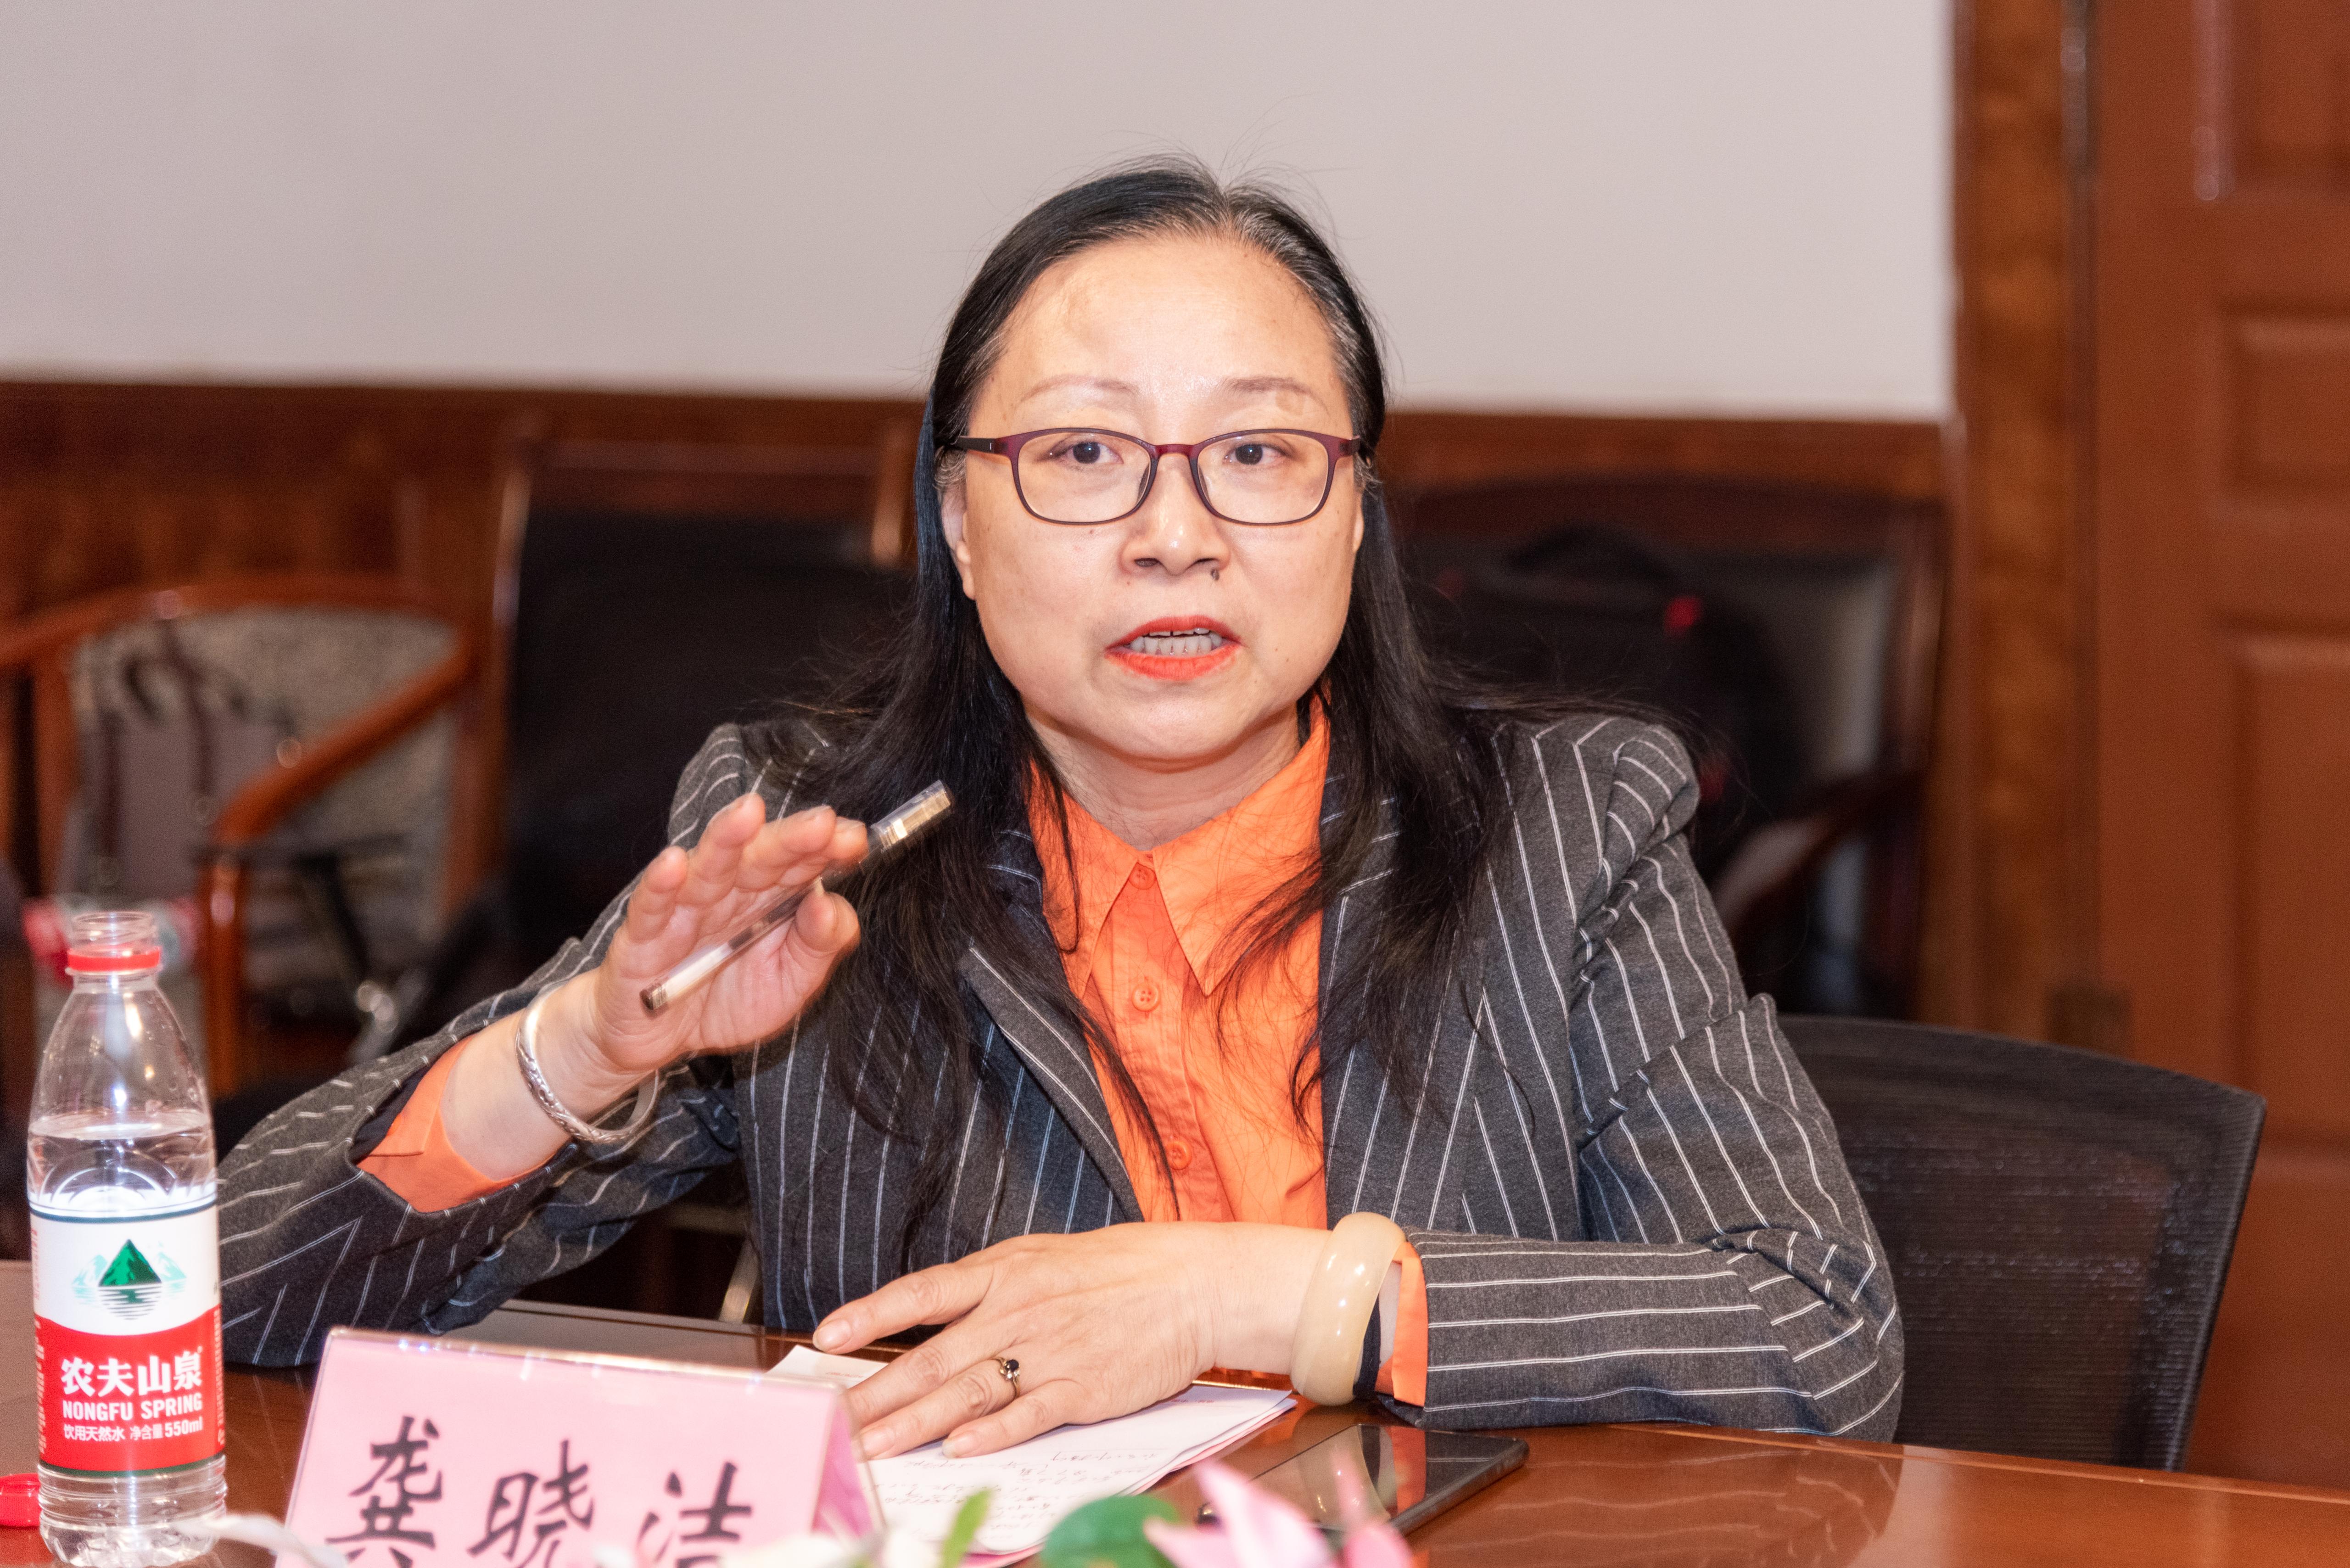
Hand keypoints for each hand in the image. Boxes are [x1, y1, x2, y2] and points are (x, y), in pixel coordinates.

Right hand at [570, 792, 868, 1090]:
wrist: (659, 1039)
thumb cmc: (729, 1000)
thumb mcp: (792, 983)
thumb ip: (820, 945)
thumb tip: (831, 903)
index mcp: (772, 898)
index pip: (803, 864)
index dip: (827, 848)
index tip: (854, 839)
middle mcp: (731, 894)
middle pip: (761, 858)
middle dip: (790, 838)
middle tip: (821, 823)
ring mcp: (684, 910)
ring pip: (707, 869)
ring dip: (727, 840)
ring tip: (749, 812)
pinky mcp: (641, 937)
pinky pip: (651, 907)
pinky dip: (660, 885)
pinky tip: (674, 863)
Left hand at [813, 1223, 1323, 1458]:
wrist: (1192, 1283)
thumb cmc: (1119, 1270)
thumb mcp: (1043, 1259)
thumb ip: (988, 1288)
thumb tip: (934, 1315)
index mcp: (1004, 1271)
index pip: (922, 1293)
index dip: (871, 1314)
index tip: (826, 1338)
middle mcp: (1016, 1310)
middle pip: (931, 1360)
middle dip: (874, 1397)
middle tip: (831, 1425)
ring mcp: (1048, 1350)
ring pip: (966, 1393)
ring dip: (913, 1426)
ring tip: (870, 1450)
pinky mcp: (1082, 1386)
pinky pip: (1028, 1414)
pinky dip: (992, 1433)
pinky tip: (958, 1449)